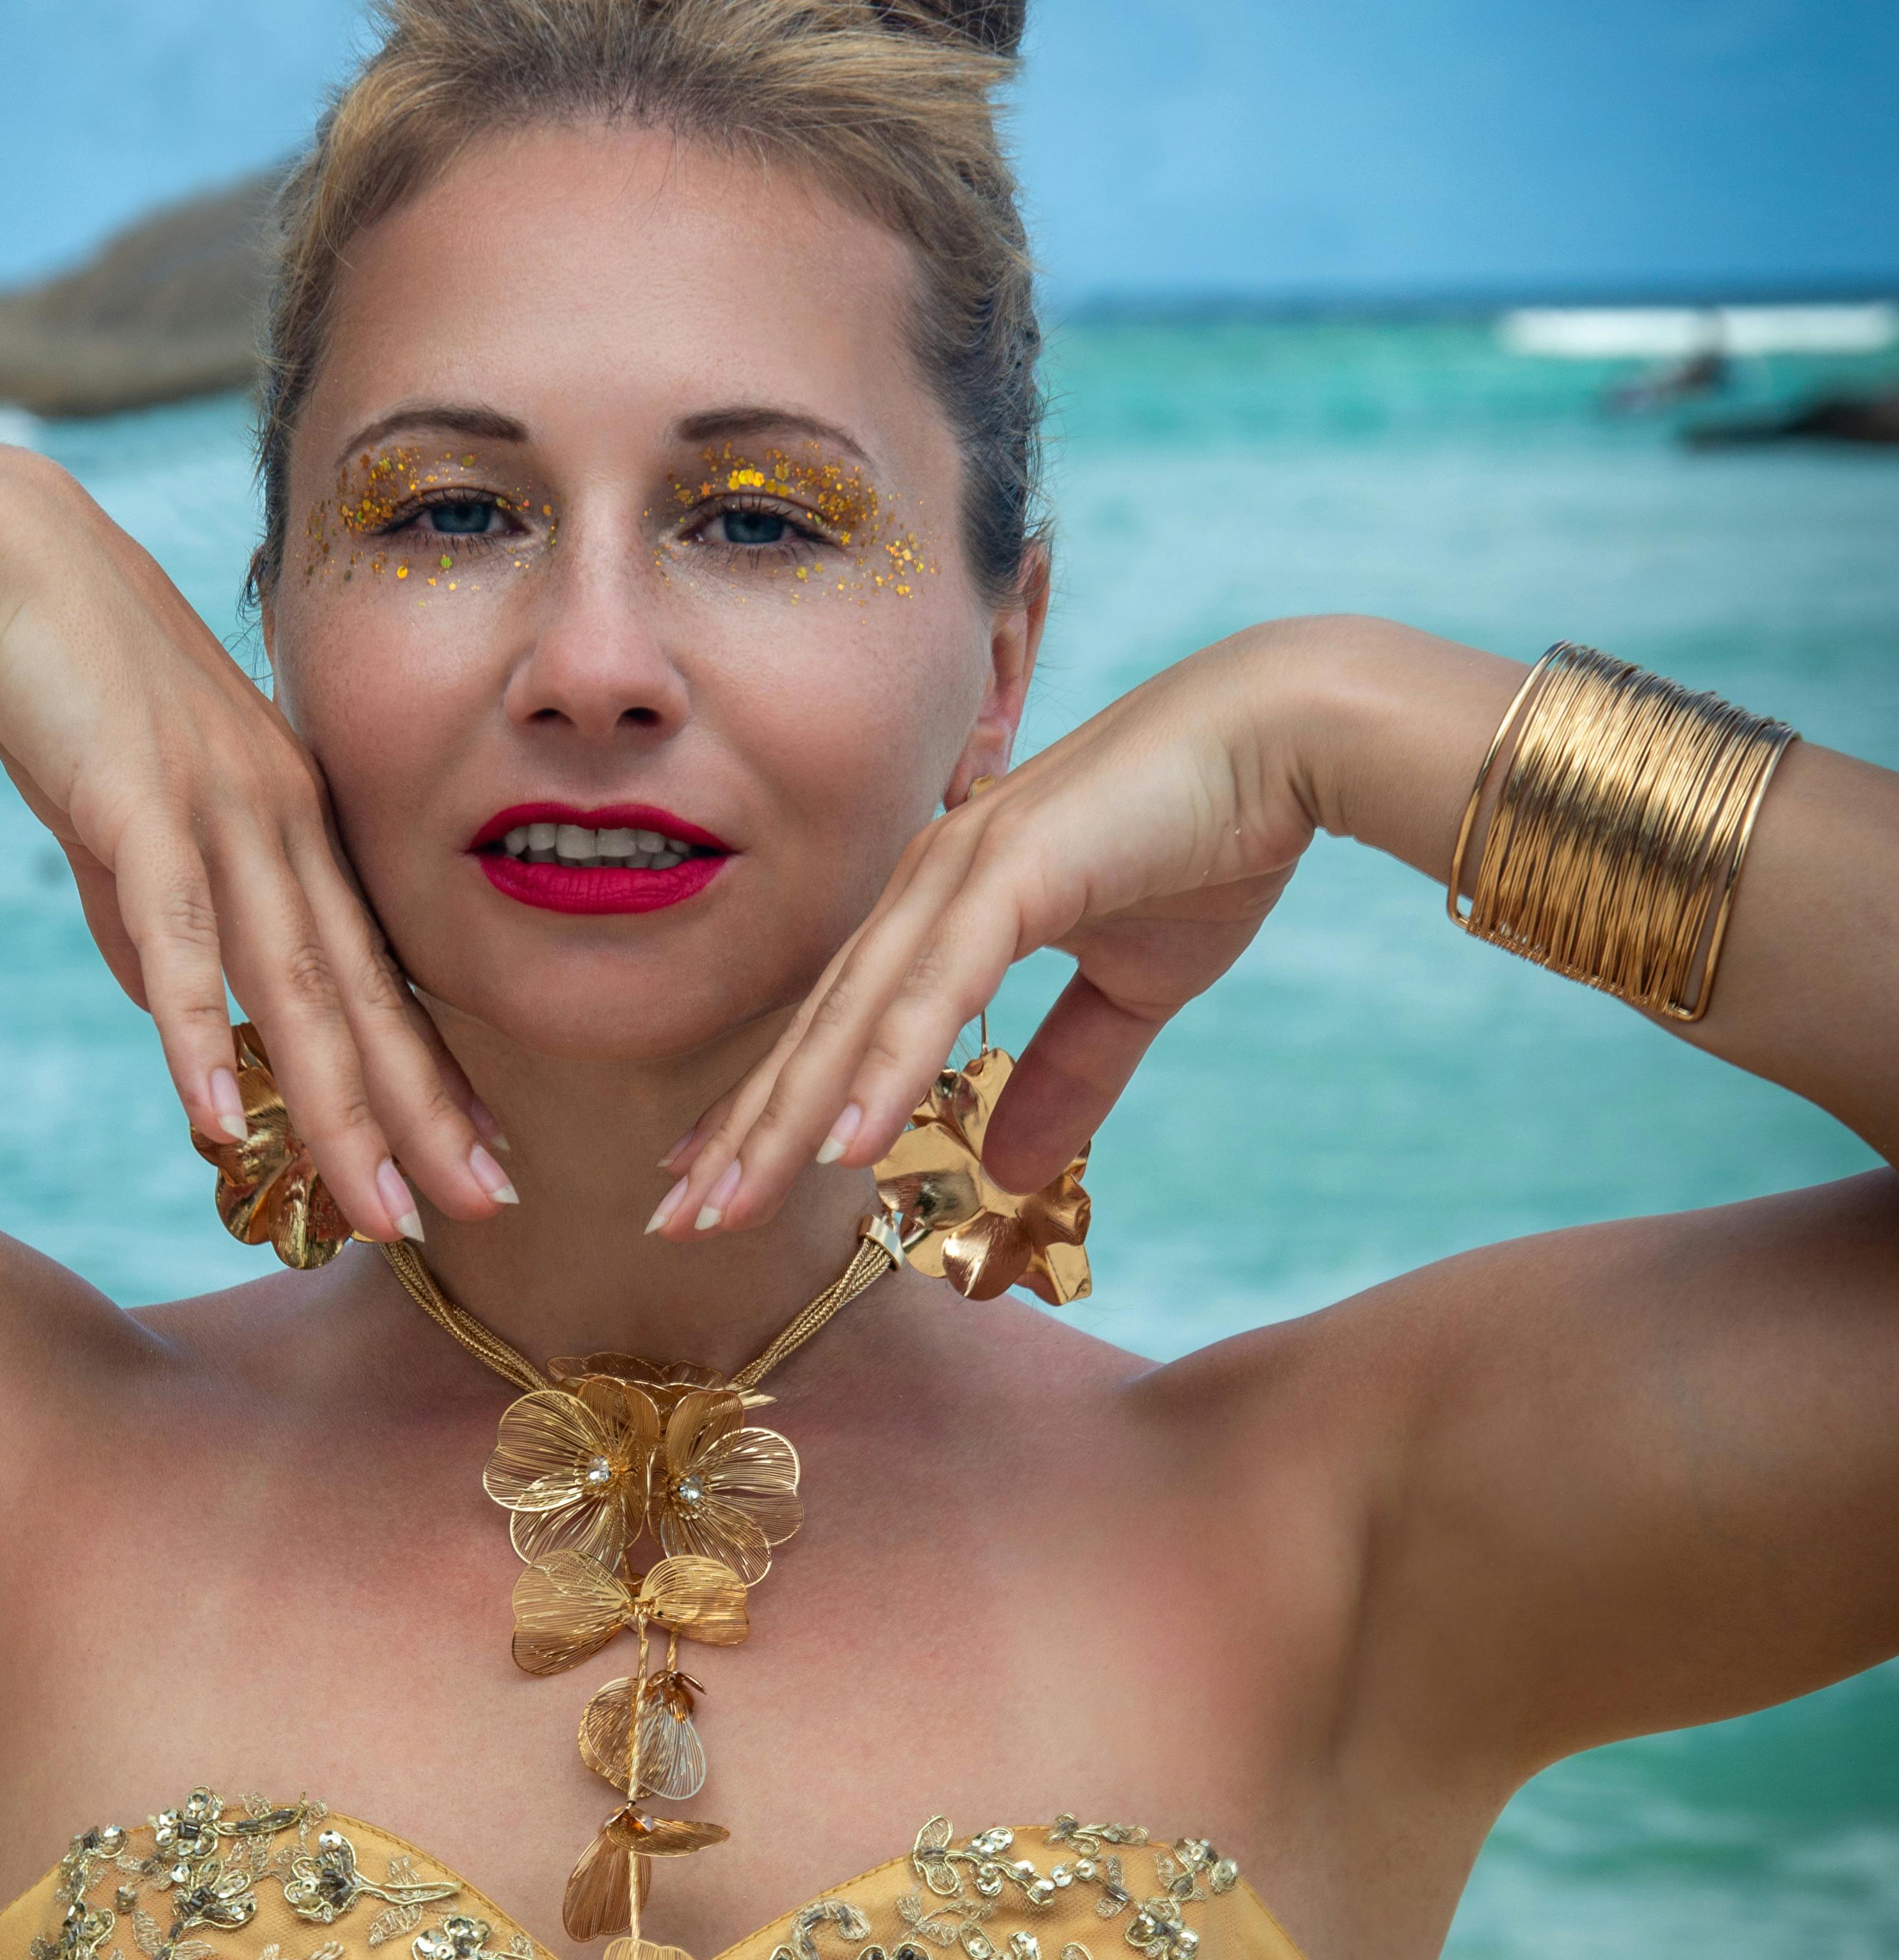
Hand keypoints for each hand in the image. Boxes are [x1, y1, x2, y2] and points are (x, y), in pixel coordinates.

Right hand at [0, 445, 512, 1240]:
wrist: (15, 561)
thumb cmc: (75, 694)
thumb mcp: (133, 828)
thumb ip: (153, 927)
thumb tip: (174, 1022)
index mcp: (297, 828)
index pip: (380, 974)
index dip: (432, 1074)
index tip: (484, 1160)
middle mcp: (284, 825)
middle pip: (362, 997)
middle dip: (420, 1118)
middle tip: (482, 1211)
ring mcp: (221, 812)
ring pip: (292, 985)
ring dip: (338, 1108)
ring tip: (382, 1208)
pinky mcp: (140, 804)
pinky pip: (176, 938)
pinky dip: (192, 1033)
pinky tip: (216, 1120)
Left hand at [652, 624, 1332, 1233]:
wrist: (1287, 738)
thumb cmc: (1210, 842)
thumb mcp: (1135, 987)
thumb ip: (1068, 1072)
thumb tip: (1009, 1169)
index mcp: (946, 904)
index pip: (838, 1024)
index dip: (770, 1105)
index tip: (706, 1179)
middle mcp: (931, 884)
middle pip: (819, 1029)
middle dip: (744, 1131)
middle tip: (672, 1221)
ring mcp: (965, 870)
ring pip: (856, 1017)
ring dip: (791, 1116)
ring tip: (727, 1205)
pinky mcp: (1018, 869)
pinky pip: (937, 987)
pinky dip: (888, 1065)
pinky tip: (846, 1142)